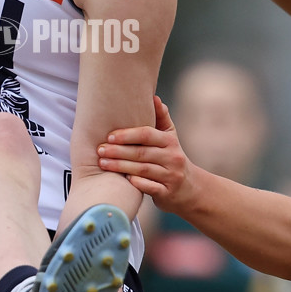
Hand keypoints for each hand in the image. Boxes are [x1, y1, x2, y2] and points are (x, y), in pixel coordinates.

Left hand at [97, 96, 193, 210]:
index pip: (147, 135)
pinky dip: (137, 183)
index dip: (128, 134)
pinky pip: (151, 188)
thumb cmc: (171, 158)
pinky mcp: (167, 193)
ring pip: (143, 170)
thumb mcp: (170, 138)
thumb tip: (154, 98)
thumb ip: (161, 118)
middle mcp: (172, 158)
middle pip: (142, 153)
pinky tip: (123, 180)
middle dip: (118, 151)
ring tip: (102, 163)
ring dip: (121, 167)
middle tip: (100, 150)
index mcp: (170, 142)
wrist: (190, 189)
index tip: (109, 136)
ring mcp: (171, 176)